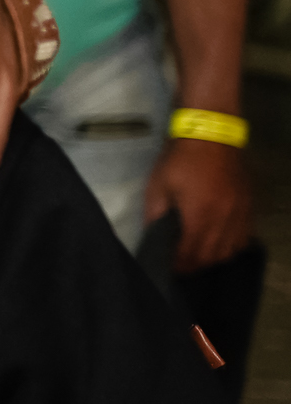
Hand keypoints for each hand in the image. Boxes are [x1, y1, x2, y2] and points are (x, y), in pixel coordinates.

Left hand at [148, 137, 253, 270]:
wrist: (212, 134)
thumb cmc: (180, 160)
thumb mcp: (158, 186)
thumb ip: (155, 214)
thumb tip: (153, 237)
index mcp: (200, 216)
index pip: (191, 254)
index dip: (180, 266)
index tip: (170, 269)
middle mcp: (225, 220)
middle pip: (212, 256)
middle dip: (195, 265)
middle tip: (182, 265)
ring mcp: (241, 213)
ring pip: (231, 250)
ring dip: (214, 258)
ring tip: (199, 256)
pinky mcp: (250, 206)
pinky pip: (245, 237)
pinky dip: (232, 246)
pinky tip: (220, 243)